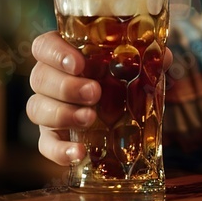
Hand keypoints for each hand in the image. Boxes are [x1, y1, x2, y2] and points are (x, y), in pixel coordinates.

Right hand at [27, 31, 172, 164]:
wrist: (120, 111)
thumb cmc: (120, 77)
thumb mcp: (134, 65)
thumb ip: (146, 58)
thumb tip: (164, 57)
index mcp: (64, 54)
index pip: (44, 47)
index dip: (56, 53)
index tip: (79, 63)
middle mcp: (49, 79)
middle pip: (40, 78)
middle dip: (66, 86)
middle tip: (95, 92)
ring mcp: (47, 109)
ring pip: (37, 109)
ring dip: (63, 114)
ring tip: (90, 118)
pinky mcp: (51, 137)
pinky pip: (45, 145)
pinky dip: (59, 151)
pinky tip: (79, 154)